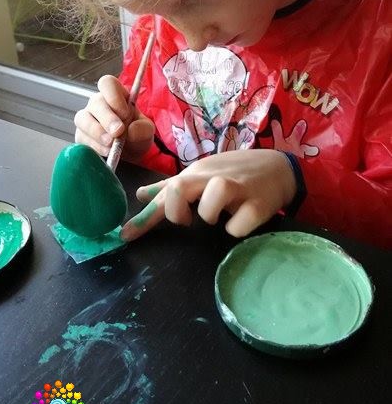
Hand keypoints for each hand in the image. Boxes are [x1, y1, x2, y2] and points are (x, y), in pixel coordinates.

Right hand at [74, 74, 154, 159]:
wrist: (130, 153)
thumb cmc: (136, 134)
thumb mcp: (146, 130)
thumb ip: (143, 128)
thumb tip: (131, 130)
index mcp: (115, 94)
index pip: (107, 83)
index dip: (114, 96)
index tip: (125, 113)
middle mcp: (98, 103)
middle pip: (95, 102)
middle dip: (107, 118)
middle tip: (118, 132)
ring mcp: (87, 119)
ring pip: (83, 119)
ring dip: (97, 132)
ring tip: (111, 144)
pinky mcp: (81, 136)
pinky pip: (82, 138)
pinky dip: (94, 146)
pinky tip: (106, 152)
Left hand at [121, 149, 296, 240]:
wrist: (278, 167)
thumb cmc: (234, 173)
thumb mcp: (201, 176)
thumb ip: (169, 189)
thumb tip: (140, 195)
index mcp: (196, 174)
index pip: (164, 193)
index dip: (143, 217)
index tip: (124, 236)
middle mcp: (213, 178)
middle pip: (181, 186)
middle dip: (174, 209)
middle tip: (184, 220)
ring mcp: (237, 189)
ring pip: (213, 200)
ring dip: (210, 214)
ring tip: (218, 216)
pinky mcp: (259, 204)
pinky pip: (240, 224)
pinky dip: (236, 228)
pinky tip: (240, 223)